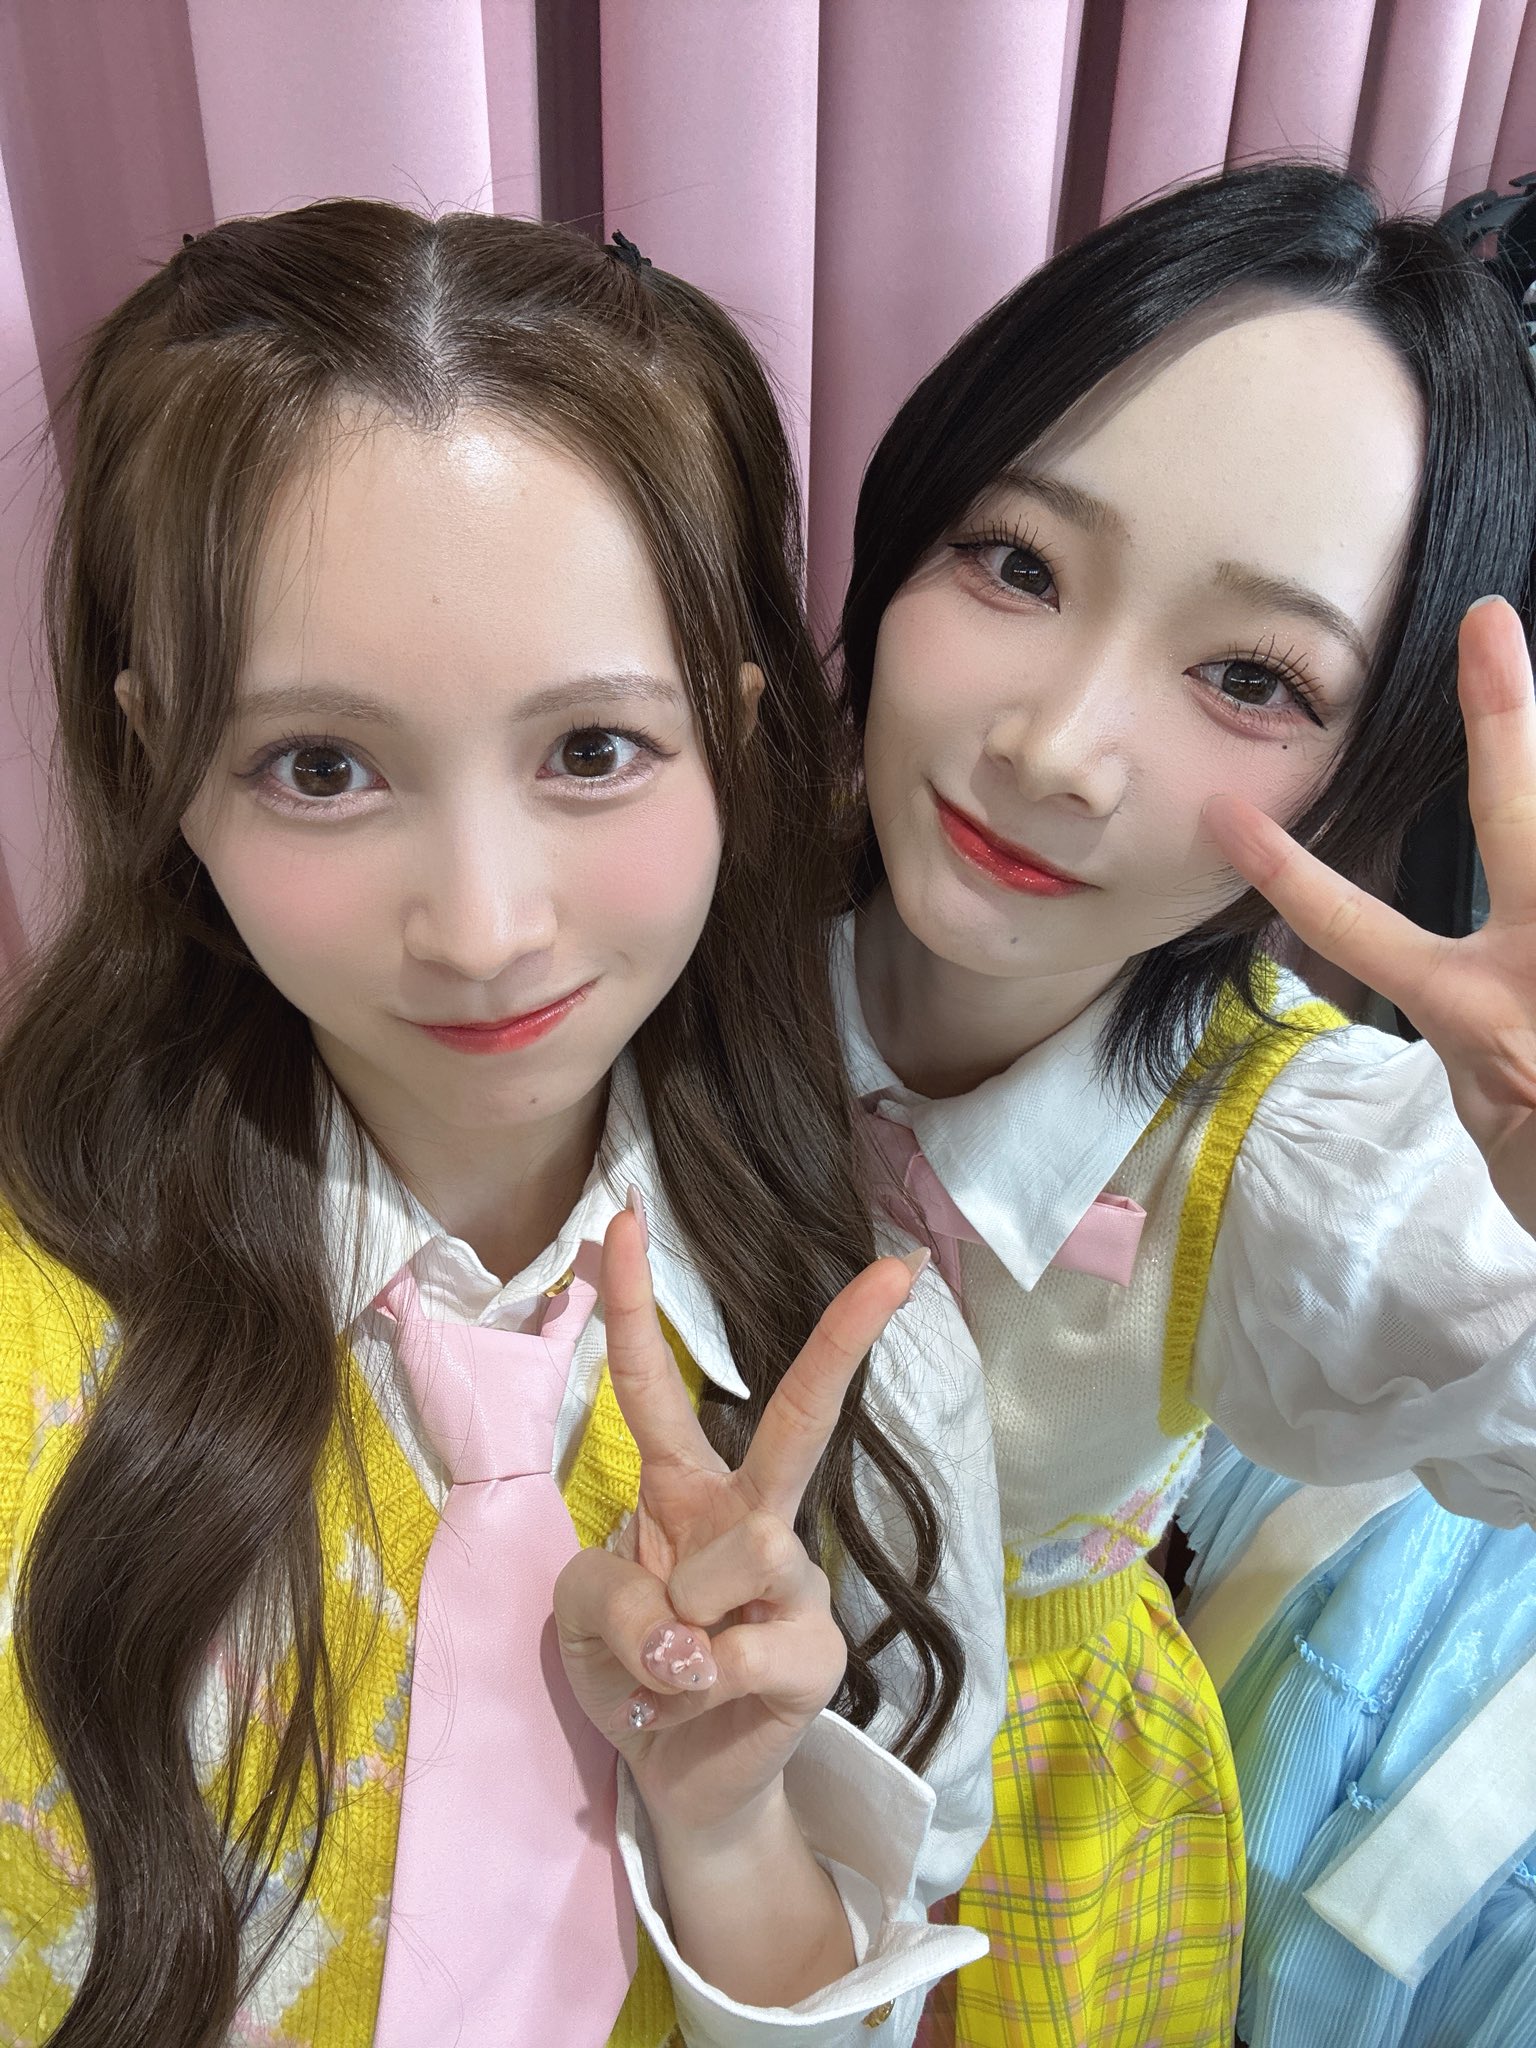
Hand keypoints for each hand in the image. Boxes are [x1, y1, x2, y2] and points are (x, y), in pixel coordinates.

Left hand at [554, 1198, 924, 1836]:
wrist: (677, 1778)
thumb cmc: (630, 1668)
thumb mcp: (579, 1613)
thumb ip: (608, 1588)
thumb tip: (690, 1626)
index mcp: (686, 1489)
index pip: (655, 1386)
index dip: (630, 1305)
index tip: (624, 1217)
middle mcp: (754, 1519)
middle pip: (796, 1422)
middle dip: (843, 1342)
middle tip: (897, 1269)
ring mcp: (797, 1583)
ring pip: (737, 1553)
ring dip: (666, 1618)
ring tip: (664, 1666)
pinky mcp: (819, 1655)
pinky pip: (737, 1649)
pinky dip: (686, 1681)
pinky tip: (690, 1700)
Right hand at [1205, 595, 1535, 1235]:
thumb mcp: (1512, 1145)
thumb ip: (1492, 1061)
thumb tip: (1489, 1023)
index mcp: (1475, 1010)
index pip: (1355, 925)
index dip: (1288, 870)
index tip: (1229, 817)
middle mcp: (1528, 967)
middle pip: (1518, 822)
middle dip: (1502, 722)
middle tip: (1493, 626)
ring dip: (1529, 772)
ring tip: (1511, 670)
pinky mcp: (1528, 1004)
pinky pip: (1497, 908)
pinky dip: (1481, 891)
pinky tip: (1529, 920)